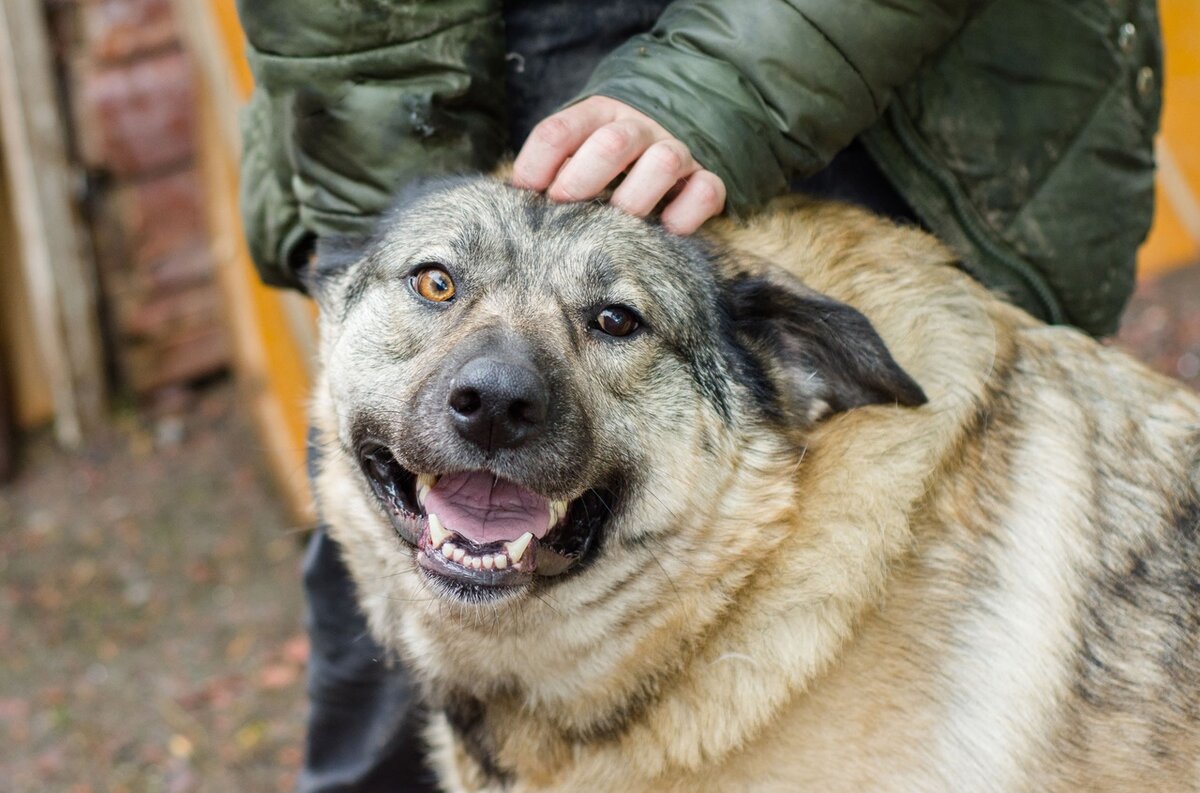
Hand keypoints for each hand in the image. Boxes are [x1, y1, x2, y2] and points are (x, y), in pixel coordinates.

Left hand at [512, 96, 726, 234]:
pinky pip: (705, 191)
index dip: (536, 164)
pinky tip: (666, 230)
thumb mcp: (574, 157)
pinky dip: (686, 214)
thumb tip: (513, 202)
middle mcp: (638, 129)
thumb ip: (548, 172)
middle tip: (566, 207)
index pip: (559, 132)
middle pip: (613, 142)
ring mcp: (676, 152)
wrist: (669, 145)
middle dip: (583, 178)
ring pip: (664, 163)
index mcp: (597, 116)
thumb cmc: (605, 167)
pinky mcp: (706, 180)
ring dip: (635, 198)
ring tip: (618, 223)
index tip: (526, 194)